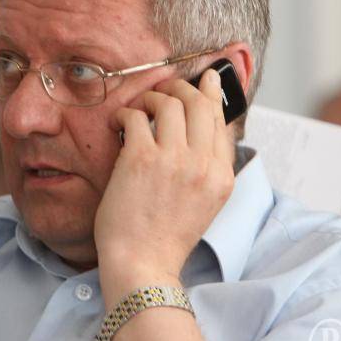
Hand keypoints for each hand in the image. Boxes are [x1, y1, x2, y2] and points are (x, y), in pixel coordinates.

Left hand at [95, 69, 234, 294]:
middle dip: (180, 88)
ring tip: (138, 109)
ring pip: (169, 103)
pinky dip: (126, 114)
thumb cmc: (165, 236)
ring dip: (151, 98)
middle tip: (163, 89)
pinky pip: (136, 117)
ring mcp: (173, 160)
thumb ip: (206, 168)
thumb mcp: (204, 203)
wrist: (143, 263)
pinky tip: (119, 125)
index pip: (221, 120)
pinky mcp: (141, 159)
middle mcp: (203, 164)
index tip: (206, 77)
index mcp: (222, 176)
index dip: (212, 94)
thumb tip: (202, 131)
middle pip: (198, 103)